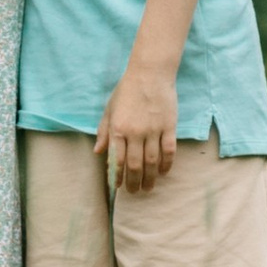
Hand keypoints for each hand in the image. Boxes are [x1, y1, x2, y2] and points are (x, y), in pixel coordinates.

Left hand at [96, 61, 178, 194]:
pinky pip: (168, 151)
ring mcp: (153, 130)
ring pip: (152, 162)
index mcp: (118, 129)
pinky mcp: (169, 127)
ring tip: (149, 187)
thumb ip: (104, 131)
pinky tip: (163, 172)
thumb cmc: (126, 90)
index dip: (117, 176)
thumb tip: (98, 152)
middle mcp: (135, 132)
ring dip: (150, 178)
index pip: (117, 160)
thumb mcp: (110, 109)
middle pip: (135, 165)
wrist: (150, 74)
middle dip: (135, 182)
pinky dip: (166, 164)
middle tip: (135, 192)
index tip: (118, 187)